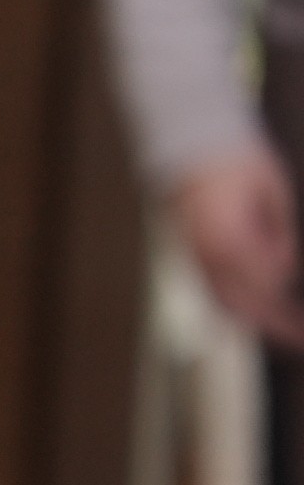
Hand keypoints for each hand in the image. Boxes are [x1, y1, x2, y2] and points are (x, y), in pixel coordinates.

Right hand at [174, 143, 303, 346]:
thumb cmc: (238, 163)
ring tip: (281, 328)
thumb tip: (284, 271)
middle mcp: (209, 254)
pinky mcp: (191, 253)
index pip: (266, 287)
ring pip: (223, 302)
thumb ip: (279, 237)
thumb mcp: (275, 194)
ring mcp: (196, 255)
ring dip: (253, 318)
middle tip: (298, 338)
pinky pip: (212, 289)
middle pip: (242, 305)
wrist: (193, 146)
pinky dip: (234, 304)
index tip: (302, 329)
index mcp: (231, 240)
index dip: (286, 310)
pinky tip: (254, 309)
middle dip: (273, 325)